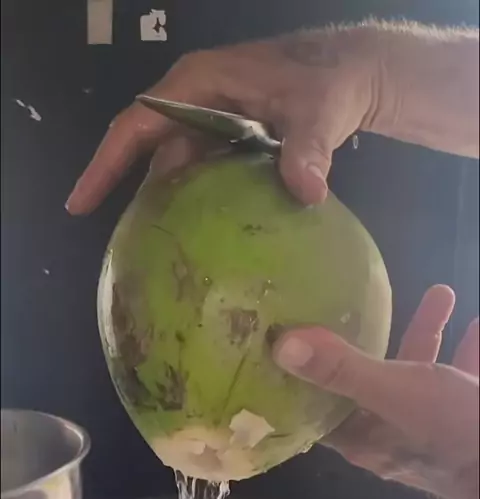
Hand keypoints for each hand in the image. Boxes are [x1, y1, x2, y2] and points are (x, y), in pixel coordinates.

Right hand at [66, 28, 376, 212]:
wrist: (355, 73)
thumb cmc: (329, 82)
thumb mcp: (318, 112)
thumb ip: (308, 149)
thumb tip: (307, 192)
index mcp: (198, 83)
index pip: (137, 125)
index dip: (106, 165)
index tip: (81, 203)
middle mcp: (196, 99)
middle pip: (147, 148)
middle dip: (127, 189)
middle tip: (117, 240)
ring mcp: (212, 118)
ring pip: (174, 163)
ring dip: (164, 200)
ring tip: (150, 246)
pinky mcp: (230, 137)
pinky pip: (200, 170)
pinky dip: (194, 199)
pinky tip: (194, 235)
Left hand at [273, 286, 479, 498]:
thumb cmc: (451, 432)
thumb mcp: (394, 393)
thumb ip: (343, 370)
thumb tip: (283, 347)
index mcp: (365, 436)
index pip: (321, 406)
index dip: (307, 376)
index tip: (296, 338)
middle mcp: (394, 435)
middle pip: (374, 381)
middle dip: (379, 338)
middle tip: (372, 301)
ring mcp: (433, 431)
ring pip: (424, 376)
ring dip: (430, 335)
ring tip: (443, 293)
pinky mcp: (466, 423)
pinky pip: (462, 381)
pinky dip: (467, 351)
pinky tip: (477, 324)